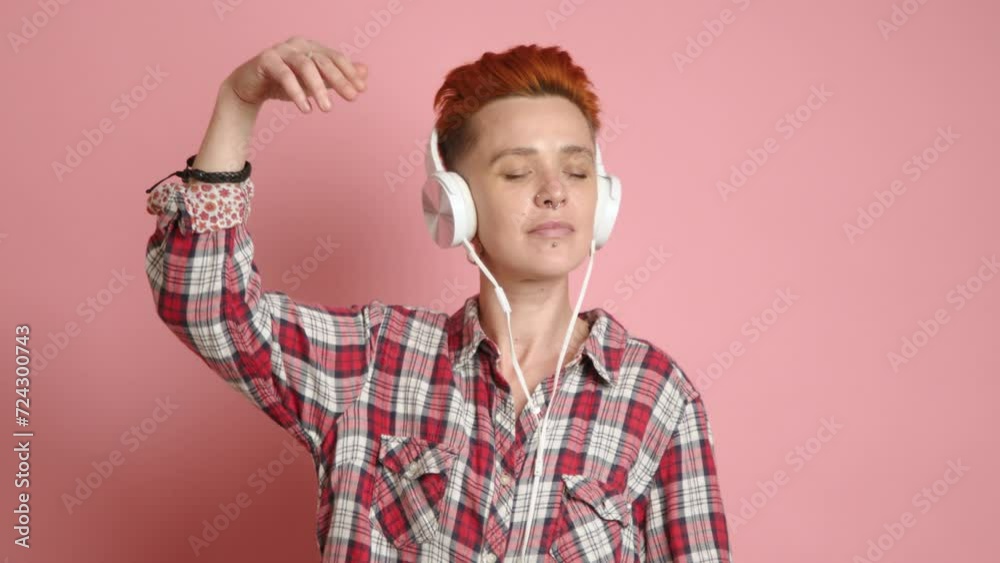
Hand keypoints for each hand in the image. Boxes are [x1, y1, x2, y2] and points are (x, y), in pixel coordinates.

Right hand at [222, 35, 367, 113]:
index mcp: (312, 47)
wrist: (250, 87)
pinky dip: (297, 92)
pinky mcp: (266, 59)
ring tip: (327, 109)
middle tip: (352, 98)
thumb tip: (365, 72)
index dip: (350, 72)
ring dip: (318, 88)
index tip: (362, 90)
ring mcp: (281, 50)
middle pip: (323, 61)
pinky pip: (285, 75)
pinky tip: (306, 109)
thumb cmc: (283, 83)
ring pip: (305, 66)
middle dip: (340, 80)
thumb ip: (337, 77)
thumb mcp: (314, 82)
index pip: (336, 57)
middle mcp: (298, 45)